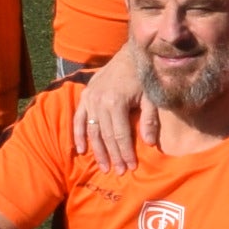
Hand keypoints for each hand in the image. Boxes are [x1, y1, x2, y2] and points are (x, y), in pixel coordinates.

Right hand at [75, 42, 153, 168]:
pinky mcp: (85, 96)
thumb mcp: (150, 97)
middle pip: (106, 136)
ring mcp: (89, 99)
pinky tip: (81, 150)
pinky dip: (78, 135)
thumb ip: (149, 119)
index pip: (120, 135)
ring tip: (104, 166)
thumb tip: (150, 143)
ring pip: (91, 131)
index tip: (131, 167)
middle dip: (113, 156)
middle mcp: (99, 102)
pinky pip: (78, 119)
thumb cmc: (143, 77)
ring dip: (97, 150)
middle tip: (118, 172)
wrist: (129, 56)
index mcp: (116, 102)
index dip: (125, 152)